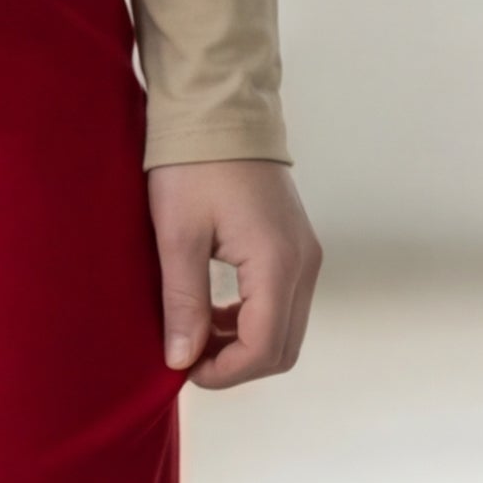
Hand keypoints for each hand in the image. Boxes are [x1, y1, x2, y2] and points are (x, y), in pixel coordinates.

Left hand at [148, 157, 318, 391]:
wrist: (218, 109)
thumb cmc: (193, 164)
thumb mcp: (178, 235)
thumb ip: (183, 302)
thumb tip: (181, 360)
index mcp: (277, 262)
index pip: (263, 348)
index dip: (224, 373)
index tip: (183, 370)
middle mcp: (303, 262)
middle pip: (283, 348)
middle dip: (236, 364)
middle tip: (187, 356)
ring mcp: (305, 253)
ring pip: (285, 328)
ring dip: (243, 343)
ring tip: (195, 332)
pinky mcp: (296, 246)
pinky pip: (283, 302)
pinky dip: (252, 319)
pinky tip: (214, 310)